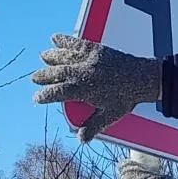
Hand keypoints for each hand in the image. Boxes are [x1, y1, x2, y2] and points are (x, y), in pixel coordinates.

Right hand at [31, 34, 160, 141]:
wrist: (143, 78)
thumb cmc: (127, 97)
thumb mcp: (110, 115)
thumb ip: (94, 126)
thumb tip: (81, 140)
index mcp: (85, 90)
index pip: (58, 93)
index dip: (46, 95)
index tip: (37, 98)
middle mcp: (84, 73)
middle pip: (58, 73)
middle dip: (44, 76)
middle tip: (35, 78)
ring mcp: (89, 60)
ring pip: (64, 57)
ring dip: (52, 57)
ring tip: (43, 57)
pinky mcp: (96, 49)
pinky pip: (76, 43)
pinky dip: (65, 40)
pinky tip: (55, 38)